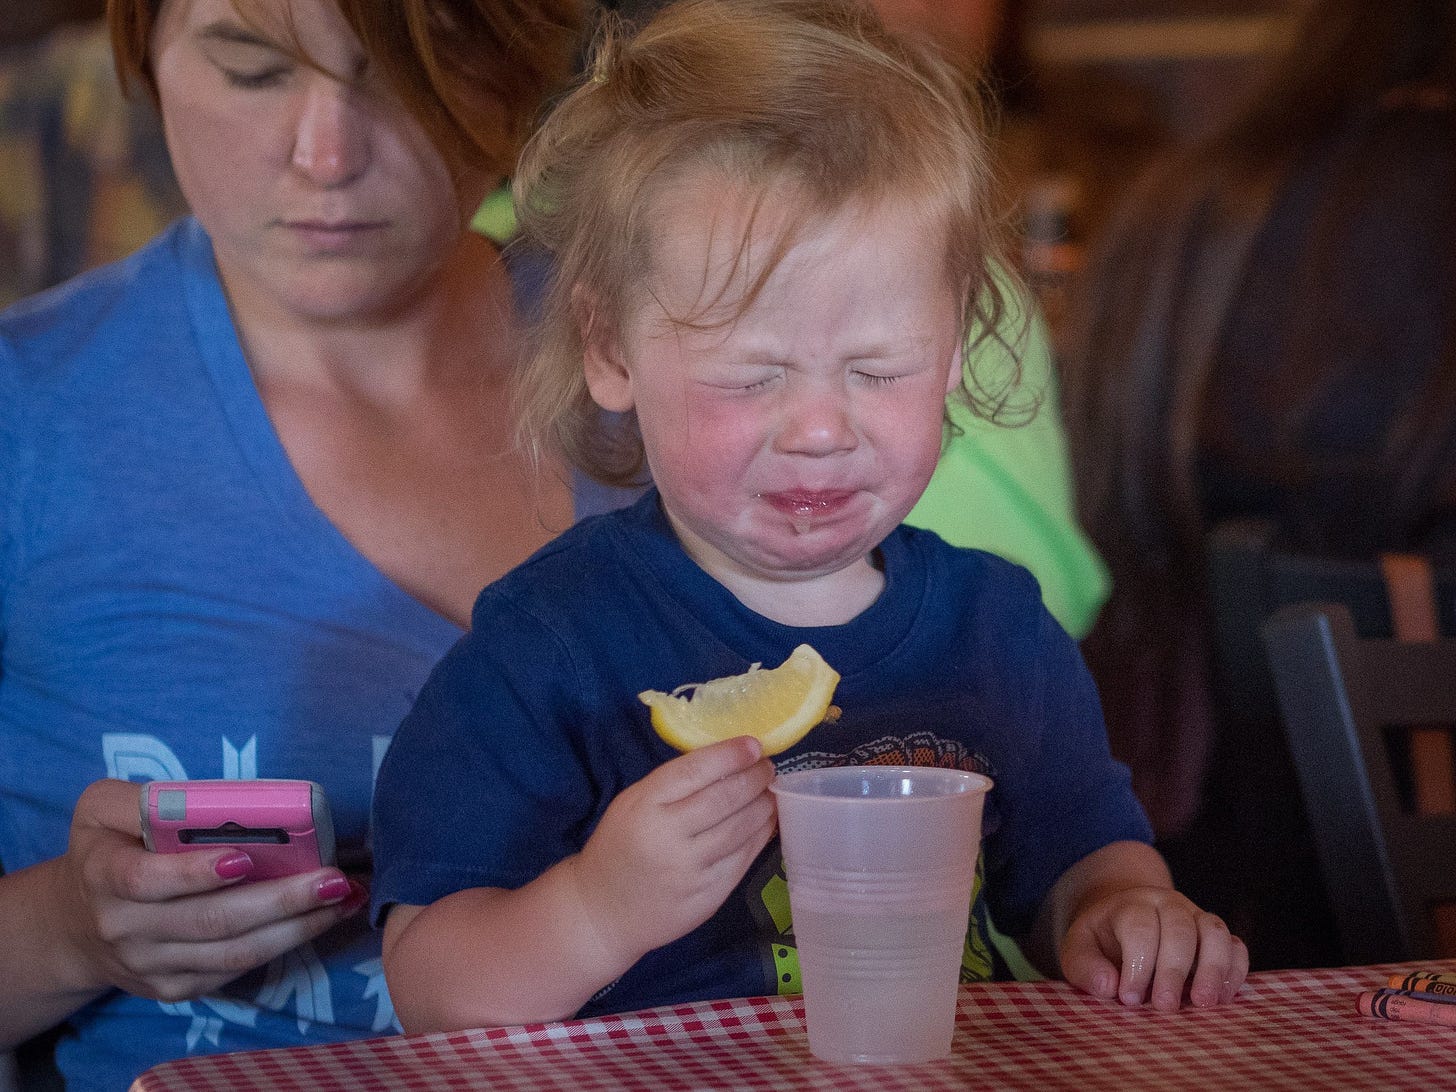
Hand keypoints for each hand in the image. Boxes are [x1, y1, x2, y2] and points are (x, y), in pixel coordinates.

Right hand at [52, 779, 366, 1002]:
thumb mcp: (104, 809)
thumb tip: (211, 800)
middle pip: (210, 921)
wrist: (78, 922)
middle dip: (279, 902)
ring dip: (297, 928)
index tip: (244, 858)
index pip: (147, 880)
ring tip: (344, 897)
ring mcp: (151, 966)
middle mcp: (125, 928)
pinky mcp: (176, 988)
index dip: (194, 873)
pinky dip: (285, 946)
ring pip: (233, 954)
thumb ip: (146, 799)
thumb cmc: (108, 847)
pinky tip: (324, 919)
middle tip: (332, 879)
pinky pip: (235, 971)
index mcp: (105, 876)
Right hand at [566, 737, 776, 966]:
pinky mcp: (708, 897)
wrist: (602, 912)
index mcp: (644, 806)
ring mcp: (691, 870)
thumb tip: (726, 761)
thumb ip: (671, 785)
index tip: (754, 745)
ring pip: (740, 830)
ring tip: (772, 792)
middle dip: (754, 778)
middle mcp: (668, 837)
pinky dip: (760, 836)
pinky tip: (766, 822)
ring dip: (764, 806)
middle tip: (768, 767)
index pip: (695, 771)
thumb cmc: (618, 848)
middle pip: (724, 799)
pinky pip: (743, 860)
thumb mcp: (631, 804)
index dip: (730, 755)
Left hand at [1060, 885, 1247, 1010]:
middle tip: (1166, 1007)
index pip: (1139, 926)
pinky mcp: (1216, 936)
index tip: (1130, 999)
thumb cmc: (1100, 942)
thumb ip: (1084, 966)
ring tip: (1204, 1003)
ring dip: (1213, 968)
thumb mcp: (1078, 949)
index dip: (1138, 964)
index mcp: (1131, 904)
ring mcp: (1196, 916)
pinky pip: (1235, 946)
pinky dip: (1235, 971)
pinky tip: (1223, 998)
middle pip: (1180, 929)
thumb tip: (1109, 987)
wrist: (1123, 919)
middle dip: (1174, 970)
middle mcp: (1167, 904)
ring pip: (1214, 932)